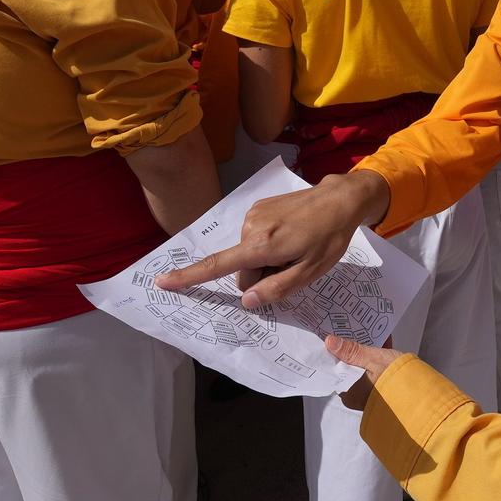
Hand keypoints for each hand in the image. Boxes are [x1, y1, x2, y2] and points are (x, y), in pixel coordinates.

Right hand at [153, 171, 390, 308]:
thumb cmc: (328, 239)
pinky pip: (253, 237)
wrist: (338, 199)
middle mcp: (249, 227)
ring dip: (266, 259)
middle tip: (292, 266)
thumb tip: (246, 300)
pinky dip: (267, 243)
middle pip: (241, 268)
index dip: (189, 277)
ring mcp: (252, 214)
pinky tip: (290, 235)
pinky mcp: (258, 206)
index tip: (162, 282)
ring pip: (247, 253)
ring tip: (295, 248)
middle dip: (260, 275)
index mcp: (261, 245)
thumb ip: (276, 288)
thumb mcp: (310, 273)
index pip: (218, 266)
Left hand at [324, 334, 403, 410]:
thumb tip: (329, 341)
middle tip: (352, 329)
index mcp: (348, 390)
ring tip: (368, 332)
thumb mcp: (373, 359)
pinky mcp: (380, 390)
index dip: (334, 352)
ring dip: (365, 353)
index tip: (334, 334)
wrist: (424, 395)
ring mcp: (367, 394)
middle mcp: (354, 395)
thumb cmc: (395, 378)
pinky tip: (383, 341)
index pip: (333, 369)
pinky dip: (376, 359)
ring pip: (360, 368)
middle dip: (351, 350)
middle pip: (347, 368)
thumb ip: (351, 351)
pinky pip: (372, 371)